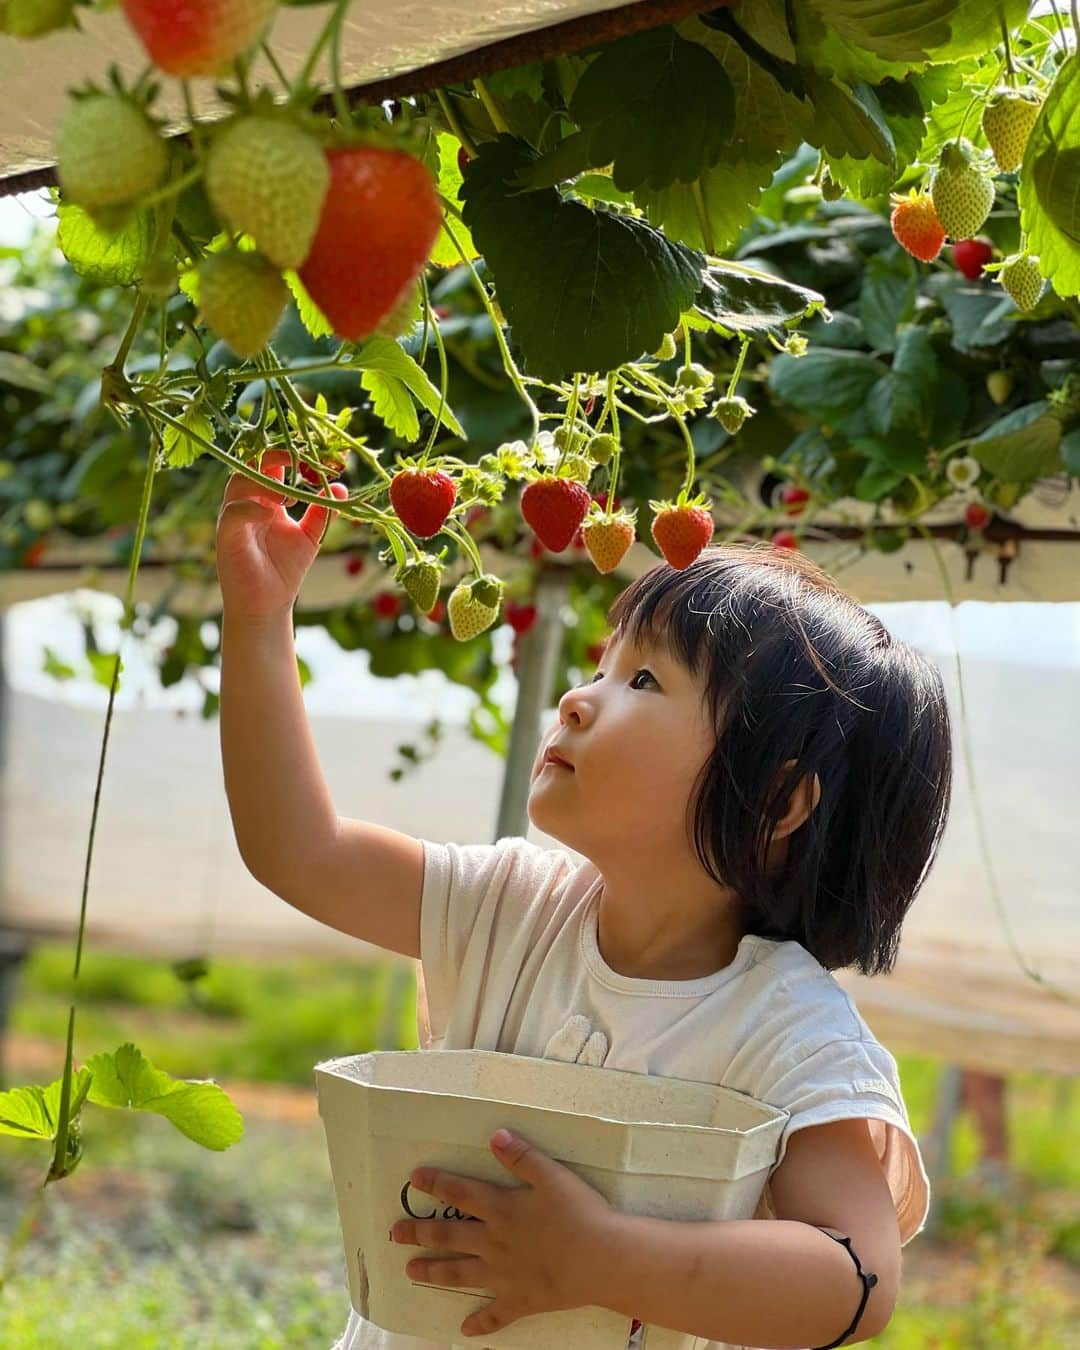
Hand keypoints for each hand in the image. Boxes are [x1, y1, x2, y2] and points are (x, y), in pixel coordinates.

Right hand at [216, 448, 347, 620]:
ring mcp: (234, 518)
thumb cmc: (285, 570)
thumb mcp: (310, 536)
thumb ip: (322, 511)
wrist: (269, 604)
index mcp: (266, 499)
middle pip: (250, 464)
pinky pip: (233, 512)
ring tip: (290, 498)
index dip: (288, 453)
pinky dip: (251, 508)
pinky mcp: (226, 536)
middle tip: (299, 460)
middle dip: (274, 456)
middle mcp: (247, 502)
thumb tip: (341, 488)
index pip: (270, 463)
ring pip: (238, 483)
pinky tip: (270, 515)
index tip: (314, 455)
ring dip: (265, 483)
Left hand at [390, 1129, 613, 1339]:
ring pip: (460, 1274)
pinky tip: (464, 1329)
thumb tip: (494, 1136)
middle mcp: (494, 1243)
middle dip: (420, 1234)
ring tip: (410, 1271)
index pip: (460, 1193)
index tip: (414, 1179)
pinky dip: (479, 1324)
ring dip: (433, 1272)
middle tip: (395, 1233)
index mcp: (501, 1209)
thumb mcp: (552, 1175)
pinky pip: (495, 1316)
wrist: (601, 1259)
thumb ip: (522, 1156)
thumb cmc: (580, 1213)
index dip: (437, 1183)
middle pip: (450, 1237)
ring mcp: (504, 1276)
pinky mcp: (520, 1301)